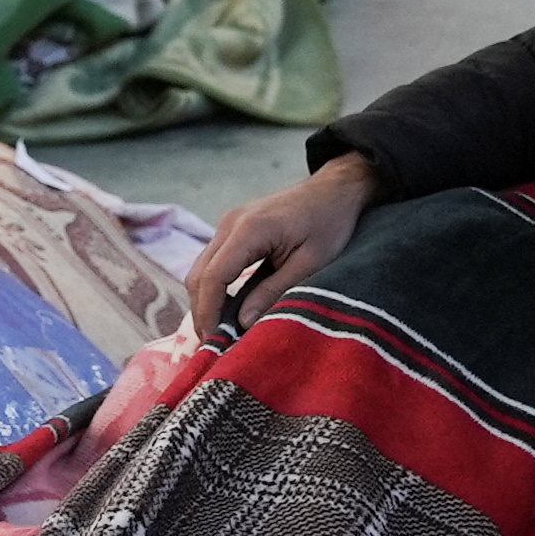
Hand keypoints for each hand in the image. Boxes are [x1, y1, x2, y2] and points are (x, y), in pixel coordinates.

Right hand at [185, 152, 380, 333]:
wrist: (335, 190)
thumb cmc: (330, 223)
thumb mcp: (310, 263)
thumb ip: (274, 291)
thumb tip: (241, 323)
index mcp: (249, 230)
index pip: (214, 277)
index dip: (209, 313)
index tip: (213, 343)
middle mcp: (230, 223)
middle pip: (199, 275)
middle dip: (203, 312)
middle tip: (214, 346)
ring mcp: (229, 224)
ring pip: (203, 269)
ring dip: (207, 301)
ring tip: (221, 333)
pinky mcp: (234, 229)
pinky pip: (215, 262)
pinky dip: (216, 287)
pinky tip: (228, 310)